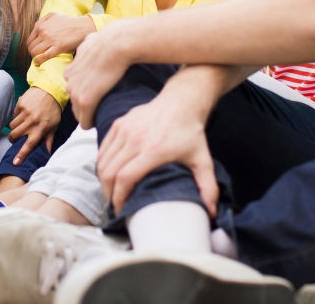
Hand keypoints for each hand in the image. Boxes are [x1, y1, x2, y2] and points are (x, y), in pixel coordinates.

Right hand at [7, 86, 61, 164]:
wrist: (50, 90)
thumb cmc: (53, 110)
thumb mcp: (54, 126)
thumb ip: (49, 140)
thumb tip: (47, 153)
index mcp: (41, 129)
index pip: (29, 145)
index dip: (21, 154)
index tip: (15, 162)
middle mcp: (32, 121)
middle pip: (15, 135)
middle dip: (12, 138)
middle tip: (15, 138)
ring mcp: (25, 112)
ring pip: (12, 126)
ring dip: (14, 128)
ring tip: (21, 125)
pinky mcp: (21, 104)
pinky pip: (13, 115)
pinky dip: (16, 116)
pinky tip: (23, 114)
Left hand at [27, 13, 95, 64]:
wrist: (83, 27)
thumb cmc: (69, 21)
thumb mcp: (53, 15)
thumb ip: (42, 20)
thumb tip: (35, 28)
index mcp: (41, 26)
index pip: (29, 40)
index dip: (31, 47)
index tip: (35, 50)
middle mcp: (44, 32)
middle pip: (31, 47)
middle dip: (33, 53)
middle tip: (37, 56)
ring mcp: (50, 40)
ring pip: (35, 52)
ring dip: (35, 57)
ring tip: (38, 59)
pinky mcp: (58, 47)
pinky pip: (43, 56)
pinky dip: (39, 61)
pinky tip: (39, 63)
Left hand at [64, 25, 131, 128]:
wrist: (116, 43)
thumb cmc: (109, 41)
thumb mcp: (91, 41)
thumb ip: (87, 46)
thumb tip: (91, 39)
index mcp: (70, 71)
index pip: (75, 90)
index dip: (87, 94)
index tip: (99, 94)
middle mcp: (69, 82)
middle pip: (75, 103)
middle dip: (87, 106)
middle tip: (102, 105)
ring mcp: (76, 92)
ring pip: (79, 114)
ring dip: (90, 115)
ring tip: (103, 112)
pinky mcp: (85, 101)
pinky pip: (85, 122)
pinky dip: (92, 123)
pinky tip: (100, 121)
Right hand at [97, 87, 217, 216]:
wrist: (181, 102)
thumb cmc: (189, 130)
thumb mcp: (202, 160)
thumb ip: (208, 187)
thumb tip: (211, 211)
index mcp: (154, 150)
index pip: (125, 178)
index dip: (119, 197)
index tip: (121, 209)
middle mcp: (136, 139)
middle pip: (109, 172)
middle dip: (108, 193)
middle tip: (113, 204)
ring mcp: (125, 129)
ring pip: (103, 161)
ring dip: (103, 180)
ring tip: (110, 191)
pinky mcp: (120, 123)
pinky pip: (103, 148)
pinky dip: (102, 163)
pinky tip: (107, 173)